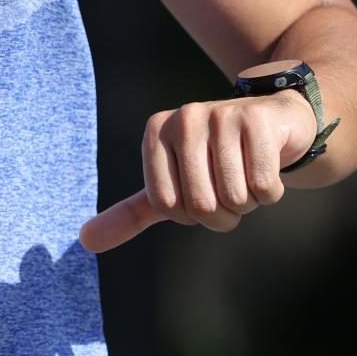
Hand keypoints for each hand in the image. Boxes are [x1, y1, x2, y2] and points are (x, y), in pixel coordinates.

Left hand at [79, 90, 313, 253]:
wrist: (271, 122)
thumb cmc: (215, 160)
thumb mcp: (170, 185)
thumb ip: (130, 213)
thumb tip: (85, 241)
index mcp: (155, 132)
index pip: (168, 207)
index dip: (192, 215)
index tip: (202, 192)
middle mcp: (184, 118)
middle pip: (201, 205)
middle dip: (223, 214)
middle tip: (231, 191)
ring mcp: (221, 115)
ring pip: (235, 198)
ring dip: (249, 203)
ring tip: (247, 176)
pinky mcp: (257, 119)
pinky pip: (263, 185)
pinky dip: (271, 192)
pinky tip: (268, 166)